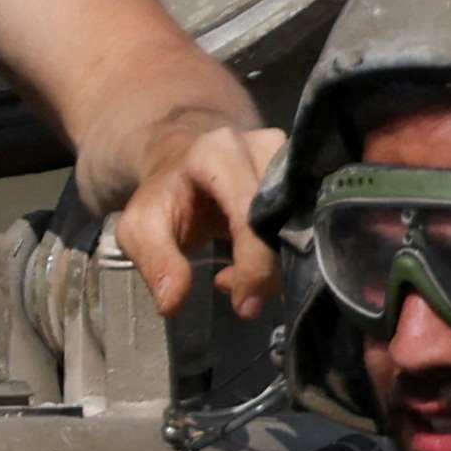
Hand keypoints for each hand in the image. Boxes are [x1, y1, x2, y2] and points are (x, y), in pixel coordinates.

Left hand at [106, 108, 286, 320]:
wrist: (183, 165)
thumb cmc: (164, 196)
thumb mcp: (141, 230)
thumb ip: (157, 263)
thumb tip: (174, 303)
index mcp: (219, 151)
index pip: (250, 213)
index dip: (253, 264)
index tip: (244, 305)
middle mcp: (262, 146)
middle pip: (283, 221)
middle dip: (265, 271)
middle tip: (234, 291)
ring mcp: (289, 158)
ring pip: (302, 226)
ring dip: (275, 266)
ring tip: (233, 274)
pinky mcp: (304, 174)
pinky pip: (308, 224)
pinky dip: (283, 256)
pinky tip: (251, 263)